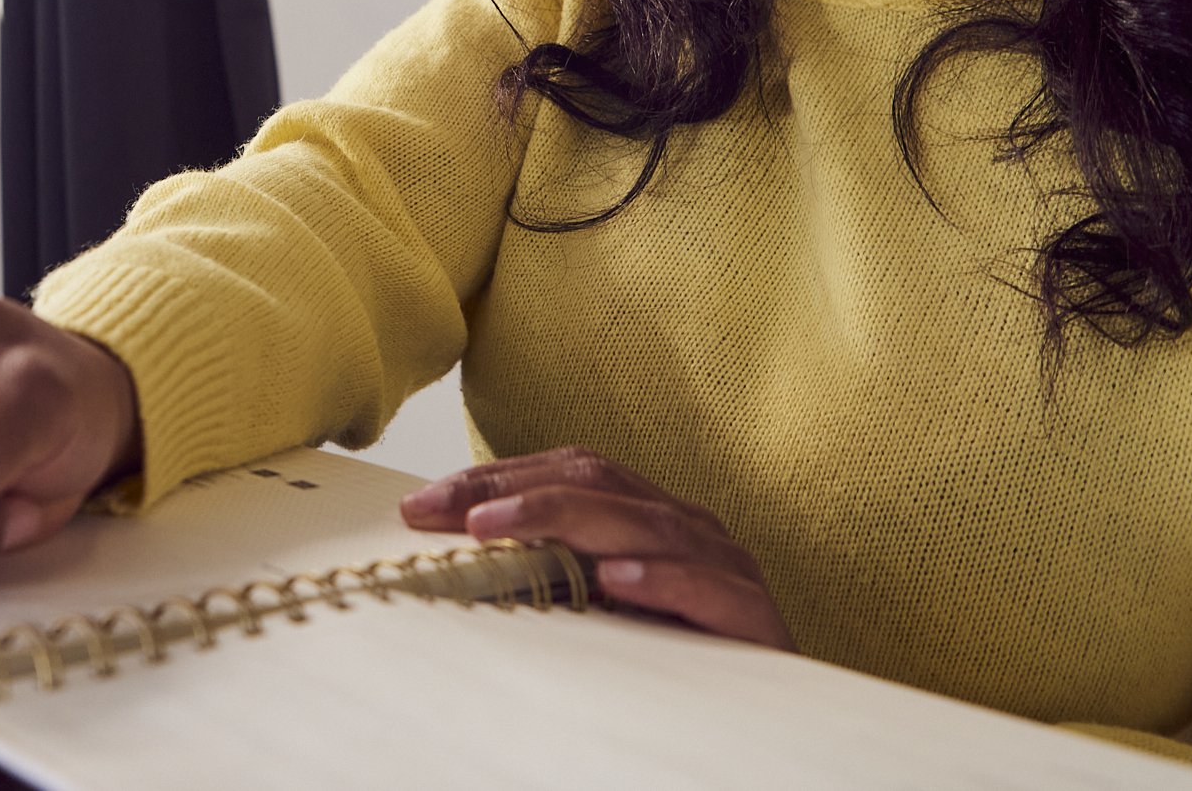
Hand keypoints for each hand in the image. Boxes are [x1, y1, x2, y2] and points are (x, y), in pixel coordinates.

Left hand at [398, 447, 794, 650]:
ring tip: (494, 528)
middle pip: (594, 481)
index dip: (493, 478)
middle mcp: (685, 524)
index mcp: (646, 514)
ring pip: (643, 522)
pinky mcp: (755, 615)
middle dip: (507, 489)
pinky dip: (660, 578)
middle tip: (437, 510)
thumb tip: (457, 563)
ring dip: (562, 518)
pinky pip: (706, 585)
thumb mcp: (599, 610)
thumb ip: (549, 577)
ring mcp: (723, 563)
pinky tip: (614, 580)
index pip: (566, 471)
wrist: (772, 720)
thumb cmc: (677, 657)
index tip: (420, 504)